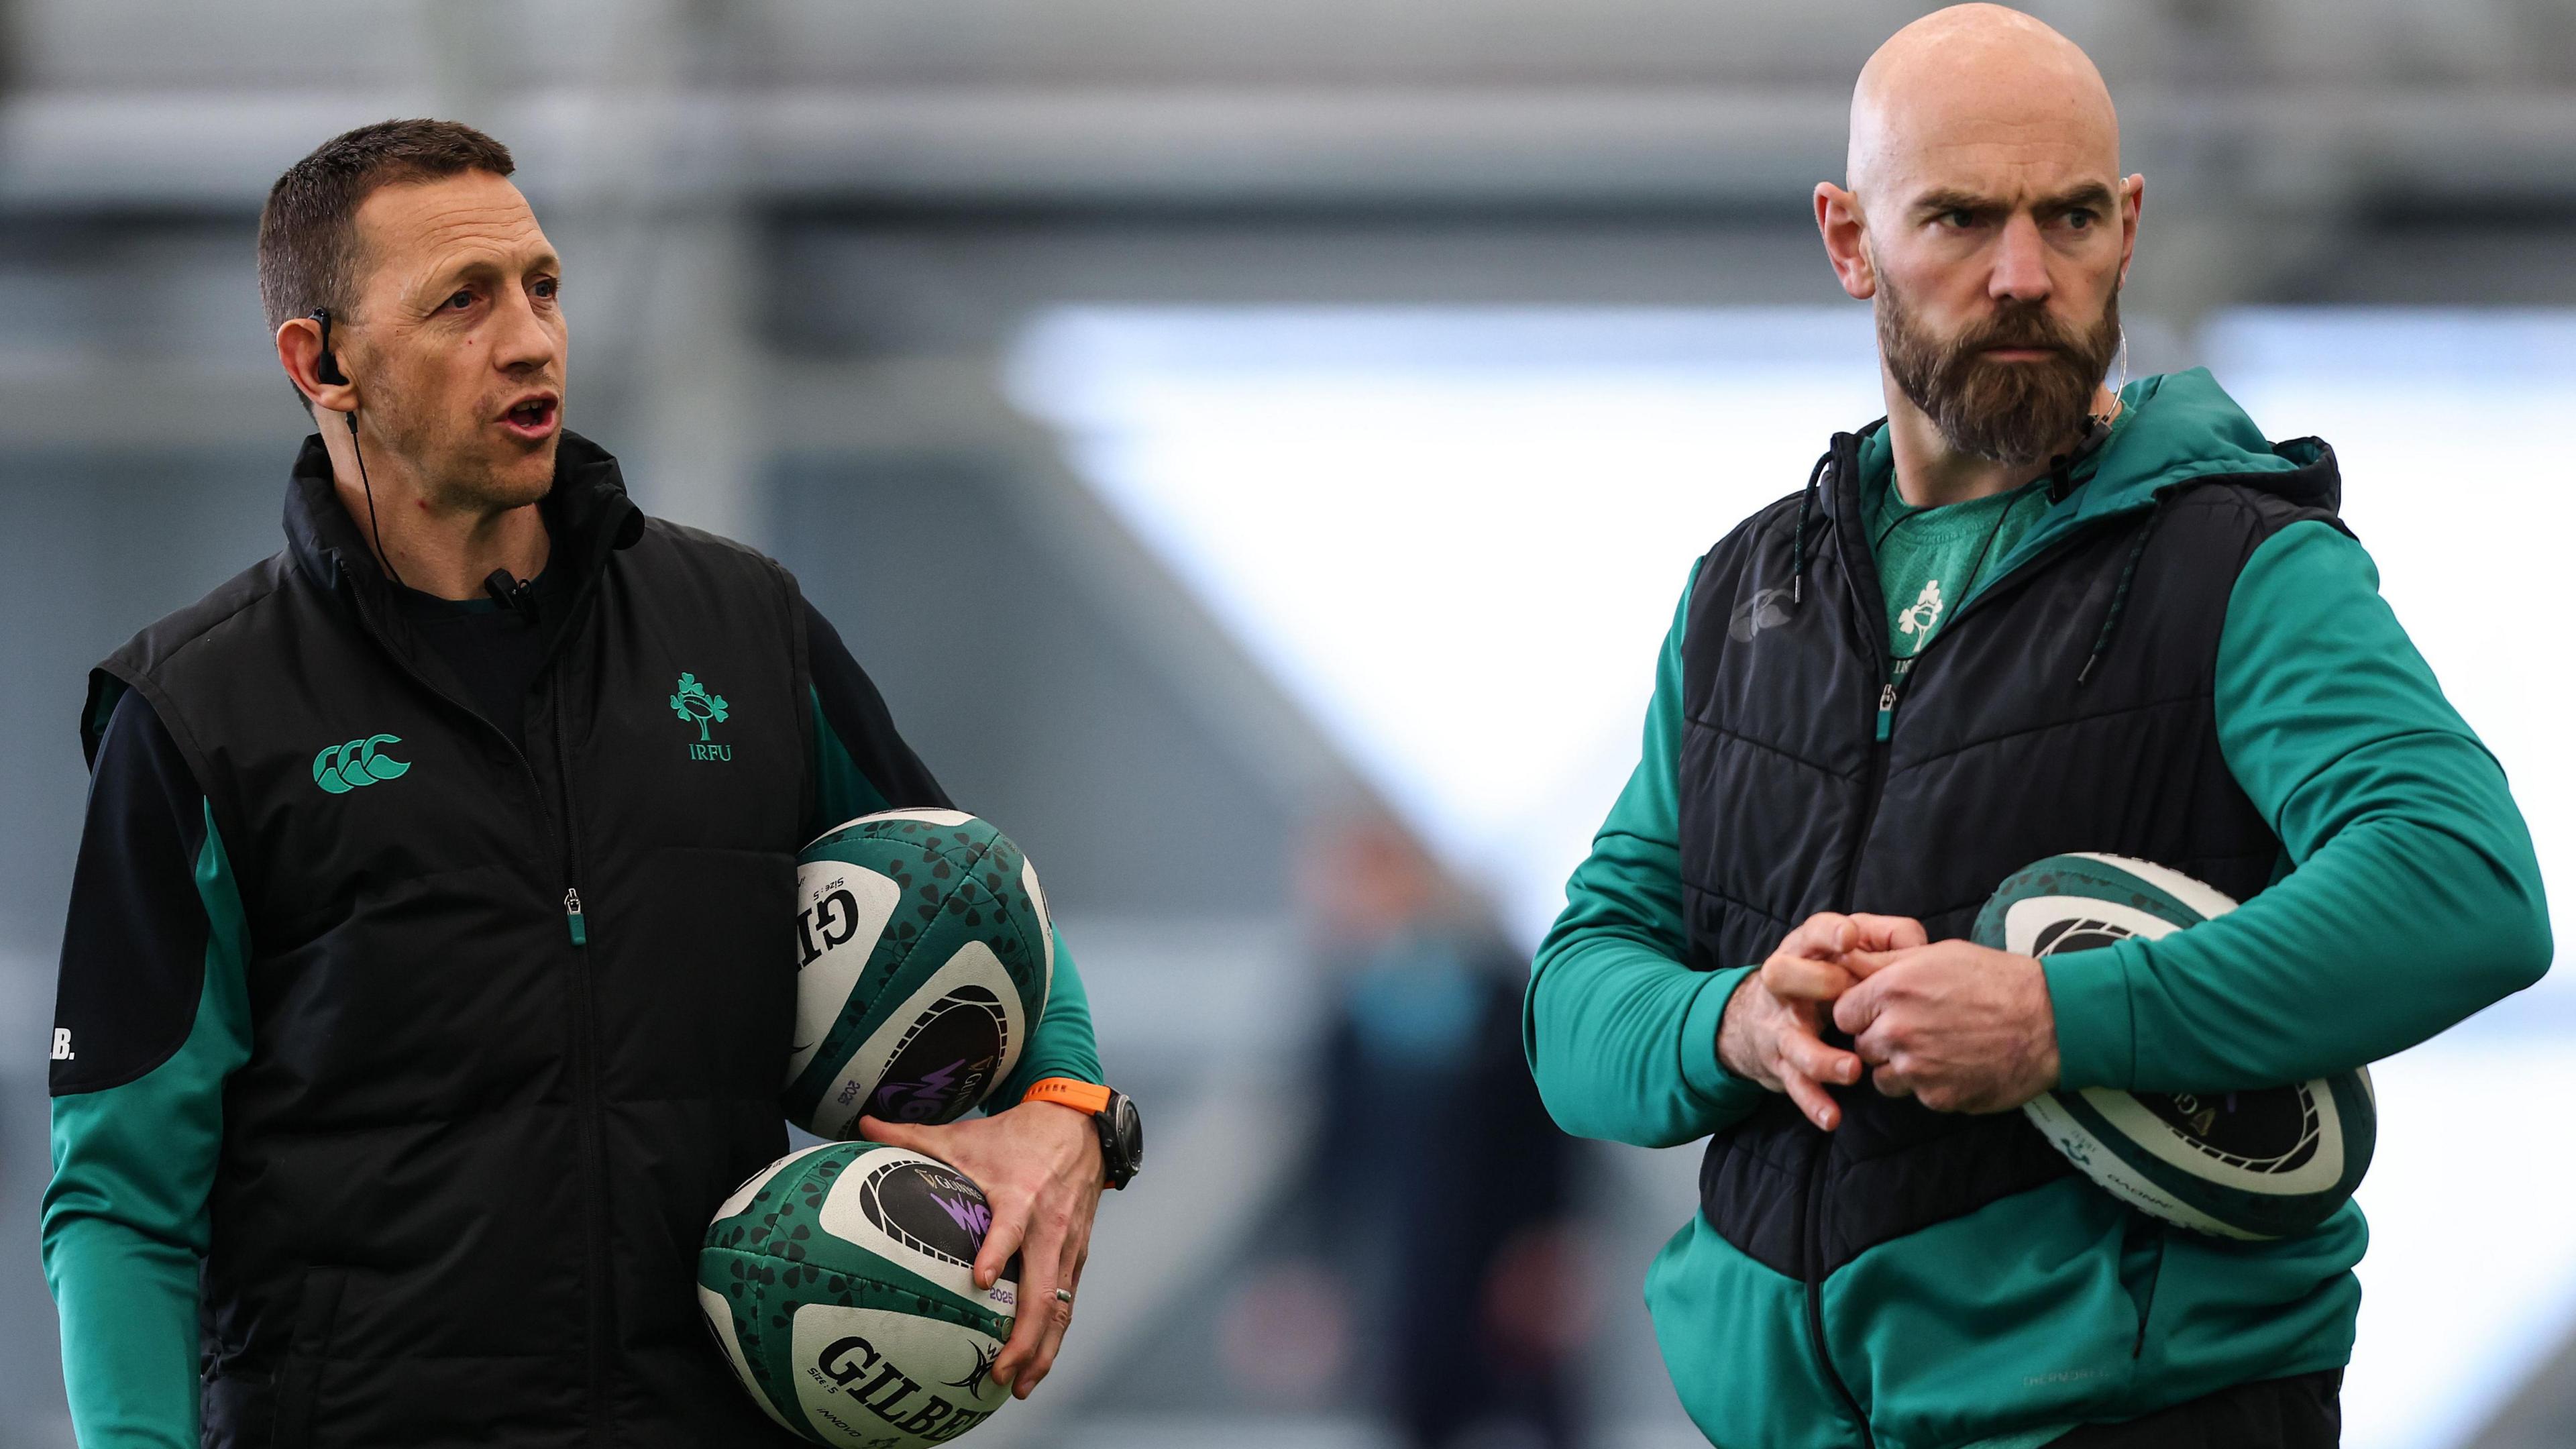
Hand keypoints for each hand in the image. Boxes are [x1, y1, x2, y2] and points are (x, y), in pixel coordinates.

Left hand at [858, 1101, 1105, 1398]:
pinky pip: (1068, 1303)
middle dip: (1025, 1336)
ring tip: (1018, 1385)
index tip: (979, 1280)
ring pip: (1061, 1307)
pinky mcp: (1077, 1257)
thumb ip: (912, 1135)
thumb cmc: (1015, 1135)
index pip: (1010, 1228)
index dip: (997, 1252)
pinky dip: (1053, 1336)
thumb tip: (861, 1123)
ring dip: (1043, 1349)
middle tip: (999, 1372)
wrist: (1079, 1128)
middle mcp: (1049, 1226)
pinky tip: (1035, 1364)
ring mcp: (1067, 1246)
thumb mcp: (966, 1134)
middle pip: (1044, 1291)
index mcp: (1021, 1196)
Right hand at [1721, 912, 1927, 1129]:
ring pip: (1793, 1041)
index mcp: (1803, 952)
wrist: (1758, 1018)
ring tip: (1852, 1070)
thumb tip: (1917, 946)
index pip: (1812, 932)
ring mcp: (1779, 1027)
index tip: (1850, 938)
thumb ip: (1884, 941)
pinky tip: (1832, 1117)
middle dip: (1812, 982)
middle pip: (1782, 974)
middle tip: (1845, 990)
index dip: (1829, 933)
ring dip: (1821, 1058)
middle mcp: (1782, 986)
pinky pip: (1795, 1084)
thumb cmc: (1821, 977)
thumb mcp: (1847, 953)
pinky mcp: (1780, 1063)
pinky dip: (1813, 1102)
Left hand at [1832, 940, 2059, 1112]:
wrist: (2050, 1022)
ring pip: (1884, 1077)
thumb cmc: (1996, 980)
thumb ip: (1886, 963)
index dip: (1861, 1013)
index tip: (1881, 1012)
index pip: (1843, 1013)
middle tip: (1917, 1029)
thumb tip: (1846, 961)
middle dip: (1881, 1040)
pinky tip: (1958, 1066)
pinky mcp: (1939, 1099)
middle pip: (1862, 1046)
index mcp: (1892, 990)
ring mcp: (1917, 1070)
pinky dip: (1932, 1085)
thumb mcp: (1938, 955)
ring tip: (1938, 1049)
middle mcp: (1897, 1031)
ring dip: (1902, 1068)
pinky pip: (1918, 1095)